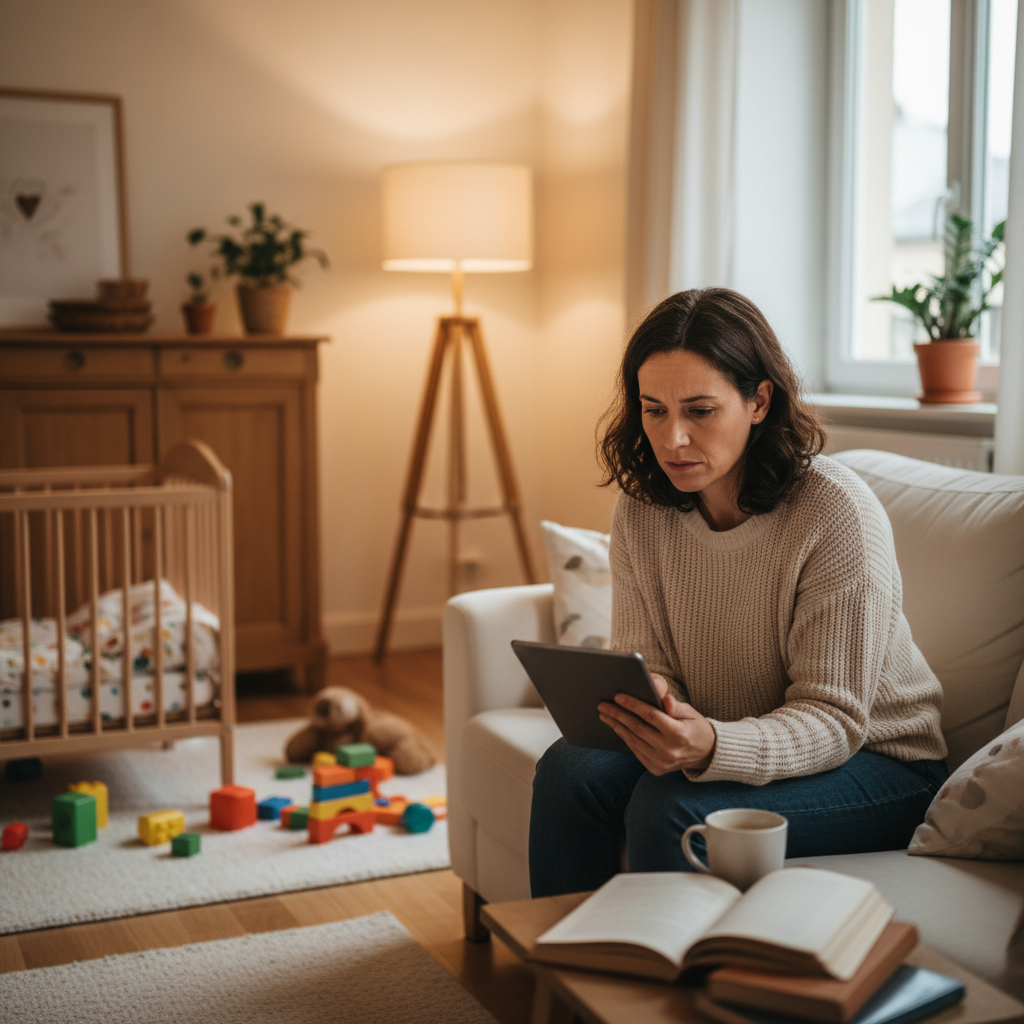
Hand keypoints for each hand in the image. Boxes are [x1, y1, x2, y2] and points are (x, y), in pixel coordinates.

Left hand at [598, 673, 716, 774]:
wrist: (705, 754)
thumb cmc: (695, 727)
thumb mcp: (691, 713)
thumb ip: (675, 706)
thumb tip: (664, 699)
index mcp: (679, 734)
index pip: (651, 716)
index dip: (633, 705)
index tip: (618, 696)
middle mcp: (669, 750)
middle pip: (637, 728)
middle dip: (618, 714)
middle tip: (603, 704)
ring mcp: (661, 762)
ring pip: (633, 740)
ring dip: (616, 726)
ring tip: (605, 714)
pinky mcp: (655, 769)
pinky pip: (635, 750)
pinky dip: (625, 737)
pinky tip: (617, 727)